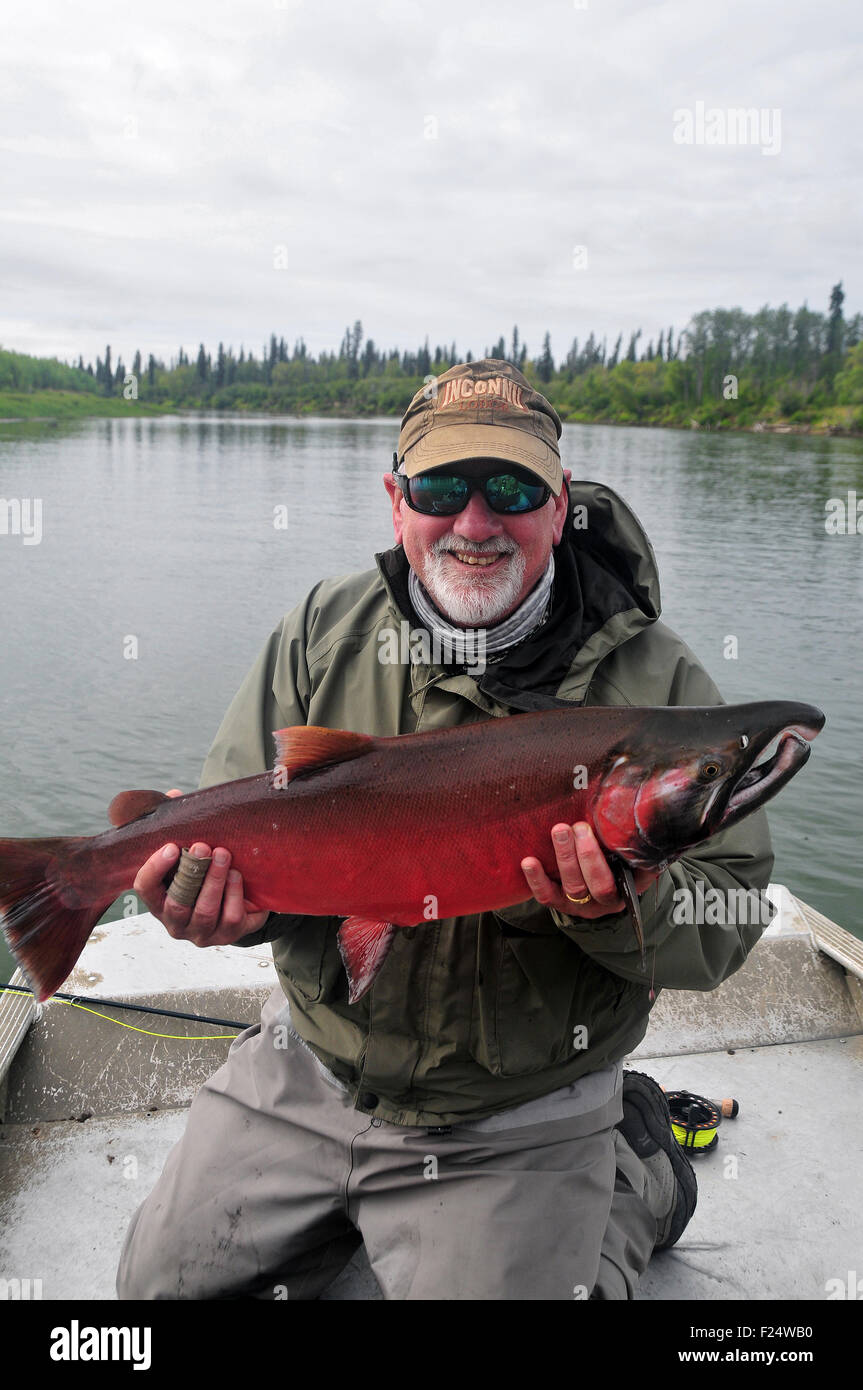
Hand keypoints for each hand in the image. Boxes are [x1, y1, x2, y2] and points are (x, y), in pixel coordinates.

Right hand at [133, 790, 270, 945]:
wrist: (239, 897)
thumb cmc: (205, 871)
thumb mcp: (188, 851)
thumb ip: (177, 826)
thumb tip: (175, 795)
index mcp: (158, 901)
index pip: (144, 888)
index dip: (154, 868)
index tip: (171, 846)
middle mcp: (176, 923)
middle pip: (178, 903)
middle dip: (192, 873)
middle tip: (203, 846)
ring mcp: (202, 933)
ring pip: (205, 912)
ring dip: (215, 881)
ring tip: (225, 855)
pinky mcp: (229, 936)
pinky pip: (232, 919)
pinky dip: (235, 895)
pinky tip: (238, 875)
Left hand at [520, 821, 659, 919]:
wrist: (601, 875)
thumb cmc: (618, 856)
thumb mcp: (632, 850)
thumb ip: (635, 838)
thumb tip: (643, 813)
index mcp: (628, 889)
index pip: (624, 880)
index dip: (616, 861)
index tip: (608, 834)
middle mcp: (606, 901)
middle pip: (597, 886)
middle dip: (587, 855)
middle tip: (579, 827)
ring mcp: (581, 904)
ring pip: (573, 888)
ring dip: (565, 858)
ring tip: (559, 831)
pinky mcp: (559, 902)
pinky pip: (547, 896)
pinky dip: (537, 879)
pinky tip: (529, 861)